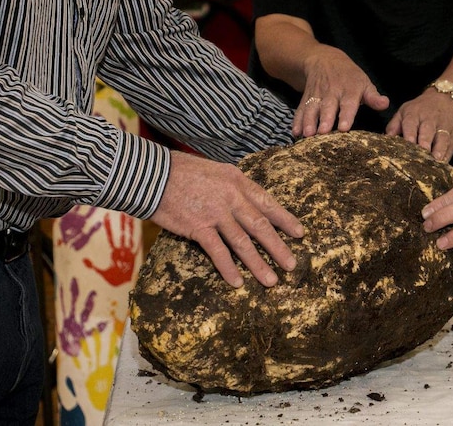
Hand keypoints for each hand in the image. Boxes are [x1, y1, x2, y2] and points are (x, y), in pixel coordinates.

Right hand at [149, 151, 304, 287]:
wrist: (151, 174)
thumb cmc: (181, 171)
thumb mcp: (215, 171)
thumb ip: (233, 186)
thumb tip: (246, 202)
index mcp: (237, 181)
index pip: (267, 202)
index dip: (285, 220)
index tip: (300, 233)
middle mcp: (231, 197)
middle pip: (260, 226)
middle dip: (279, 247)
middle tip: (292, 265)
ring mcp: (215, 213)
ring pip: (243, 242)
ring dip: (259, 263)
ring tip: (271, 280)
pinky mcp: (198, 227)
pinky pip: (217, 252)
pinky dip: (228, 268)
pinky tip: (237, 282)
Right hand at [294, 47, 388, 136]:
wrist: (324, 60)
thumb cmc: (349, 77)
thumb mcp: (364, 82)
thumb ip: (373, 96)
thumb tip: (385, 104)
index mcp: (349, 90)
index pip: (348, 103)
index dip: (346, 115)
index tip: (344, 127)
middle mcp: (332, 92)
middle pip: (328, 107)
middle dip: (325, 119)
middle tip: (323, 132)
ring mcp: (317, 95)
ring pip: (312, 108)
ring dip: (309, 121)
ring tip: (307, 134)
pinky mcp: (306, 98)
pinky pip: (301, 109)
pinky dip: (297, 120)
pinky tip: (295, 132)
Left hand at [385, 91, 452, 161]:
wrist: (444, 99)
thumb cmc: (418, 109)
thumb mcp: (403, 112)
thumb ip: (393, 126)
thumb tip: (386, 140)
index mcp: (414, 114)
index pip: (411, 124)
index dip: (410, 135)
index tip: (408, 145)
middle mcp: (429, 120)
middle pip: (427, 132)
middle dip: (425, 144)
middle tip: (421, 157)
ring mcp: (443, 127)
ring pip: (442, 138)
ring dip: (439, 150)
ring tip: (436, 161)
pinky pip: (451, 145)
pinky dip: (448, 154)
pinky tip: (443, 164)